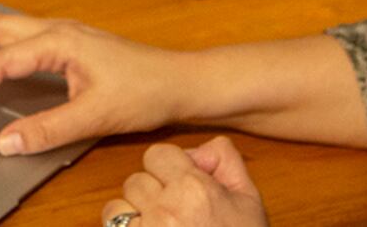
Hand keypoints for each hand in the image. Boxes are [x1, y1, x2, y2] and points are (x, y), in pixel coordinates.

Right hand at [0, 15, 191, 154]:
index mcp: (59, 40)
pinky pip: (22, 35)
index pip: (1, 64)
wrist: (181, 82)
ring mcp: (65, 34)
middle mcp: (58, 30)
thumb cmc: (146, 91)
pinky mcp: (71, 44)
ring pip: (7, 27)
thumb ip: (47, 129)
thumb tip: (4, 141)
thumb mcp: (94, 116)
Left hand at [100, 137, 268, 226]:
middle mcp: (165, 209)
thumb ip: (225, 161)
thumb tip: (197, 150)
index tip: (179, 185)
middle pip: (135, 179)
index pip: (157, 154)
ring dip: (132, 216)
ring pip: (117, 206)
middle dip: (151, 194)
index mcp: (194, 189)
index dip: (167, 168)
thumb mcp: (249, 201)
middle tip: (173, 214)